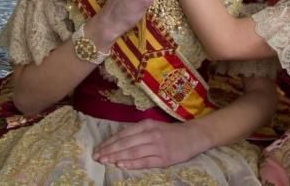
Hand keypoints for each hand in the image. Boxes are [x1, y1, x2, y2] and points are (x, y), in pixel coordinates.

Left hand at [93, 119, 210, 169]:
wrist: (193, 136)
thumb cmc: (171, 132)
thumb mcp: (154, 126)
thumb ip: (138, 133)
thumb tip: (118, 141)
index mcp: (147, 125)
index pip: (124, 134)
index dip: (110, 142)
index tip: (98, 148)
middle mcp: (150, 134)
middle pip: (126, 143)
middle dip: (109, 150)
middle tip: (97, 156)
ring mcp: (157, 147)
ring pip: (133, 152)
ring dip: (117, 157)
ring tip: (105, 161)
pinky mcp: (164, 158)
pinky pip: (145, 161)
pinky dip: (132, 163)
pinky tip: (122, 165)